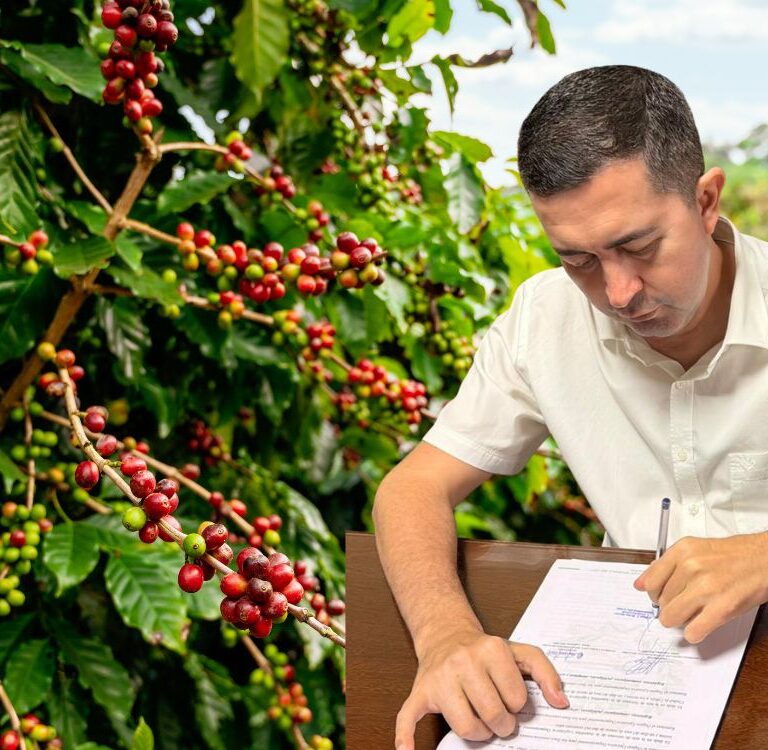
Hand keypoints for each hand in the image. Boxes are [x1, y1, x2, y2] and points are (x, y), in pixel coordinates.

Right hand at [394, 629, 568, 749]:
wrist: (445, 634)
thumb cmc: (485, 650)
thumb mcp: (520, 651)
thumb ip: (546, 672)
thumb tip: (560, 702)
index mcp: (491, 649)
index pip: (516, 698)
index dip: (517, 705)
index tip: (511, 699)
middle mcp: (463, 660)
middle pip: (491, 714)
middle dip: (501, 724)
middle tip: (499, 718)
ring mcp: (439, 677)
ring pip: (463, 725)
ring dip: (476, 733)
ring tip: (479, 723)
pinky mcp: (420, 691)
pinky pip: (408, 716)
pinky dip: (406, 737)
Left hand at [633, 533, 767, 643]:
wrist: (765, 560)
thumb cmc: (733, 556)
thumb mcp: (695, 550)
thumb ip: (666, 566)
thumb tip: (640, 585)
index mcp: (682, 551)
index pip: (649, 581)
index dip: (652, 594)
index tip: (658, 597)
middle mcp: (691, 567)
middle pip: (660, 601)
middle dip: (670, 607)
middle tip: (684, 604)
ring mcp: (705, 588)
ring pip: (670, 618)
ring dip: (679, 621)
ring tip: (692, 614)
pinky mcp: (721, 608)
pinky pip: (693, 631)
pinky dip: (694, 633)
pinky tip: (702, 624)